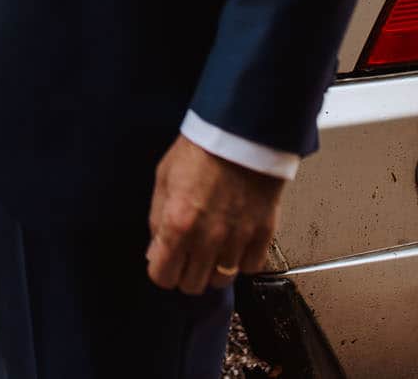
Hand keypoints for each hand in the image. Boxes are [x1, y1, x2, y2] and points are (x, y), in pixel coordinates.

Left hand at [145, 134, 285, 294]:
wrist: (241, 132)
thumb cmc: (201, 150)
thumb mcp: (163, 179)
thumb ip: (156, 220)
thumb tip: (155, 252)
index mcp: (177, 224)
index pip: (162, 276)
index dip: (161, 271)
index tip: (165, 262)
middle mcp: (207, 238)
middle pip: (191, 285)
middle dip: (185, 273)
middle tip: (188, 256)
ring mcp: (237, 239)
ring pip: (221, 281)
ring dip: (213, 269)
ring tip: (212, 250)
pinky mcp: (262, 235)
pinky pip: (250, 268)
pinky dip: (241, 261)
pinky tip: (235, 244)